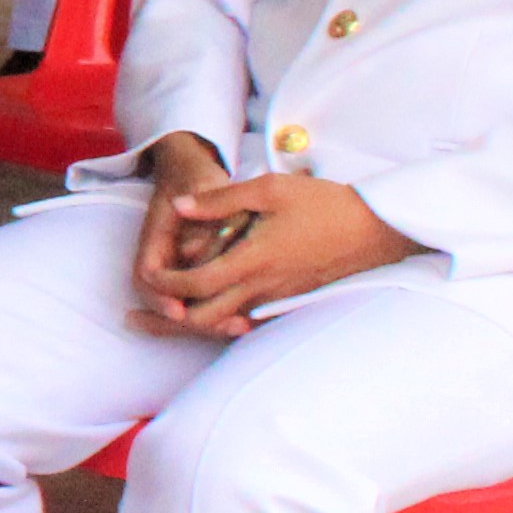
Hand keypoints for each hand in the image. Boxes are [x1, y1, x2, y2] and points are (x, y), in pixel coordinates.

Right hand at [125, 133, 235, 317]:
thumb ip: (203, 214)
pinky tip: (247, 320)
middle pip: (163, 300)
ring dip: (206, 321)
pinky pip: (201, 297)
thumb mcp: (201, 184)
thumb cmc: (195, 175)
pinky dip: (219, 312)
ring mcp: (179, 265)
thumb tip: (194, 251)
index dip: (160, 297)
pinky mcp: (198, 269)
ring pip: (183, 303)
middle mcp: (164, 256)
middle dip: (188, 322)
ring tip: (240, 327)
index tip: (180, 311)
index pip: (148, 275)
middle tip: (226, 326)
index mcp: (156, 237)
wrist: (190, 167)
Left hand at [136, 160, 418, 336]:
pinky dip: (220, 319)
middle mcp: (263, 289)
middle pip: (204, 319)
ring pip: (225, 323)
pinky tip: (205, 307)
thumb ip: (219, 200)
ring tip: (161, 314)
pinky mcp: (289, 300)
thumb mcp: (269, 189)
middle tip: (136, 314)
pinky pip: (246, 318)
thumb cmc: (323, 203)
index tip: (145, 276)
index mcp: (253, 262)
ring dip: (192, 320)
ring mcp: (278, 299)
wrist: (376, 229)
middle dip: (168, 319)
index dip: (164, 286)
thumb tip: (179, 206)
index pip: (195, 286)